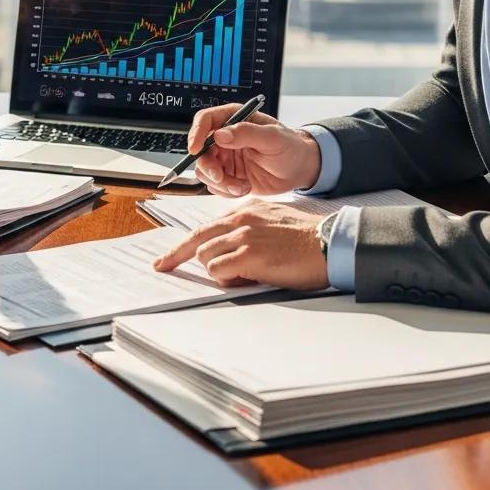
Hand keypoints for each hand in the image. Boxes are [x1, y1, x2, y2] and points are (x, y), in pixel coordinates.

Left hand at [153, 199, 328, 288]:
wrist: (327, 242)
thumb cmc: (304, 238)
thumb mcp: (270, 223)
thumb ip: (246, 231)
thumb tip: (227, 251)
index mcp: (244, 210)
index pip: (205, 227)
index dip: (183, 244)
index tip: (168, 257)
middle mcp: (239, 220)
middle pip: (196, 239)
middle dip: (176, 256)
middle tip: (162, 268)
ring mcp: (243, 236)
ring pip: (206, 257)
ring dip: (217, 271)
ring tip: (242, 275)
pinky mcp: (249, 255)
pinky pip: (219, 270)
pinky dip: (226, 279)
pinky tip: (245, 279)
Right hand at [186, 103, 321, 196]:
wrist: (299, 170)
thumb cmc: (290, 147)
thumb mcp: (273, 137)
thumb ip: (247, 133)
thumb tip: (221, 134)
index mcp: (234, 119)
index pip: (205, 120)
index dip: (196, 133)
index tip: (195, 149)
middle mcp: (226, 138)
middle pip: (200, 150)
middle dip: (208, 166)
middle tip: (221, 177)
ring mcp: (226, 158)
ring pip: (205, 171)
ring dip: (220, 182)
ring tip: (241, 185)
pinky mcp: (229, 176)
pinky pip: (215, 186)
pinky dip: (226, 191)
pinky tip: (244, 188)